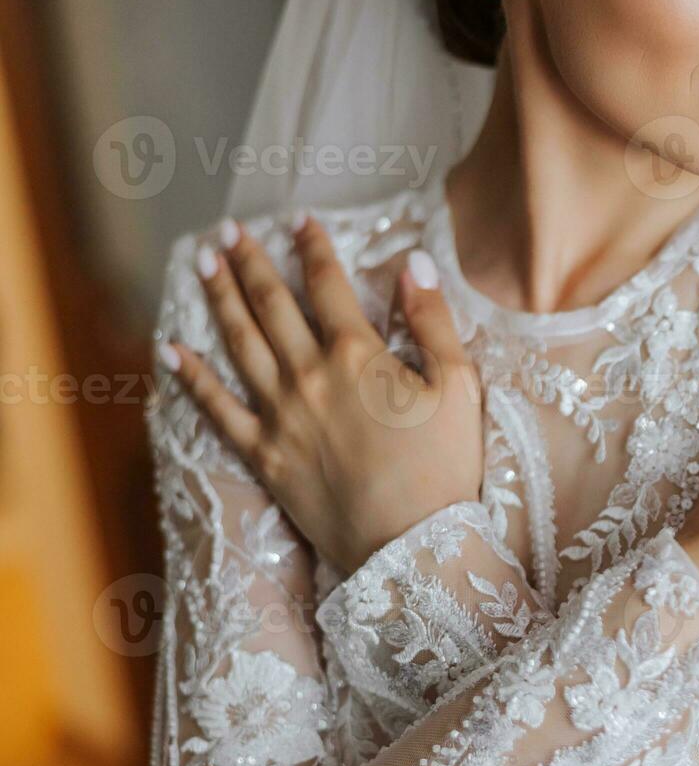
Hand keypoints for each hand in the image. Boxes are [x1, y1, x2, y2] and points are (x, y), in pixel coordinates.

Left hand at [161, 216, 483, 572]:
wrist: (411, 546)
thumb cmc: (445, 467)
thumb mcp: (459, 387)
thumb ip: (433, 322)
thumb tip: (415, 264)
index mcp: (358, 356)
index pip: (328, 286)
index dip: (313, 248)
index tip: (300, 220)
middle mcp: (309, 377)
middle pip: (271, 306)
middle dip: (250, 262)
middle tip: (229, 231)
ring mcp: (279, 416)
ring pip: (238, 344)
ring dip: (218, 299)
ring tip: (202, 264)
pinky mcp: (263, 455)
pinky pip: (217, 409)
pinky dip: (191, 378)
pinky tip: (172, 350)